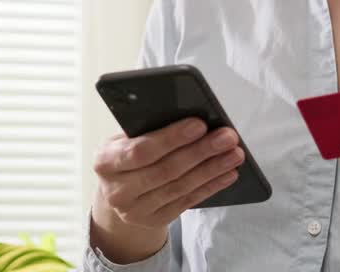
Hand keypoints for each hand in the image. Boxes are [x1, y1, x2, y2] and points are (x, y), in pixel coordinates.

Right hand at [90, 118, 243, 262]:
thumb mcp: (125, 138)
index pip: (141, 150)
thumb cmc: (126, 153)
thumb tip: (191, 118)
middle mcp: (116, 190)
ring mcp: (134, 210)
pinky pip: (187, 201)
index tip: (200, 124)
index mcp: (105, 161)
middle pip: (166, 170)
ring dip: (212, 169)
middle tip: (227, 137)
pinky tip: (227, 173)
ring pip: (180, 187)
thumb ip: (147, 129)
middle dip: (201, 152)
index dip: (172, 138)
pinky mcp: (154, 221)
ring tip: (234, 154)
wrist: (117, 191)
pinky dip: (210, 186)